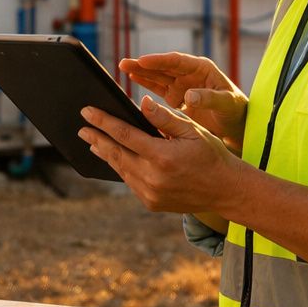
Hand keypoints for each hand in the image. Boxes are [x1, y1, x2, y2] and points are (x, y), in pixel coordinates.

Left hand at [78, 95, 244, 214]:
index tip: (87, 112)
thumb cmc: (211, 155)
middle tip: (81, 128)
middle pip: (115, 154)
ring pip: (120, 169)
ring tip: (92, 142)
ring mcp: (150, 193)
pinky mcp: (151, 203)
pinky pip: (130, 182)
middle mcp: (153, 178)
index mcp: (163, 156)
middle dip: (96, 139)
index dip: (103, 122)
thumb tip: (142, 103)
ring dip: (105, 154)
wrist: (226, 191)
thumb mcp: (192, 131)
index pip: (124, 134)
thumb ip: (165, 118)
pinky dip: (120, 168)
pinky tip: (114, 158)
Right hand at [119, 52, 247, 151]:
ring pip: (158, 75)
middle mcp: (190, 74)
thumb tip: (189, 95)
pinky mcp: (177, 97)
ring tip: (123, 67)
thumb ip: (209, 99)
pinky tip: (132, 79)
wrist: (237, 125)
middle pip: (163, 67)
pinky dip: (146, 83)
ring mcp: (182, 85)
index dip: (159, 61)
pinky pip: (158, 87)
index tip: (143, 61)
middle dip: (144, 64)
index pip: (177, 62)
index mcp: (202, 69)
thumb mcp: (226, 104)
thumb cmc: (236, 111)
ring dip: (142, 72)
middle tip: (124, 62)